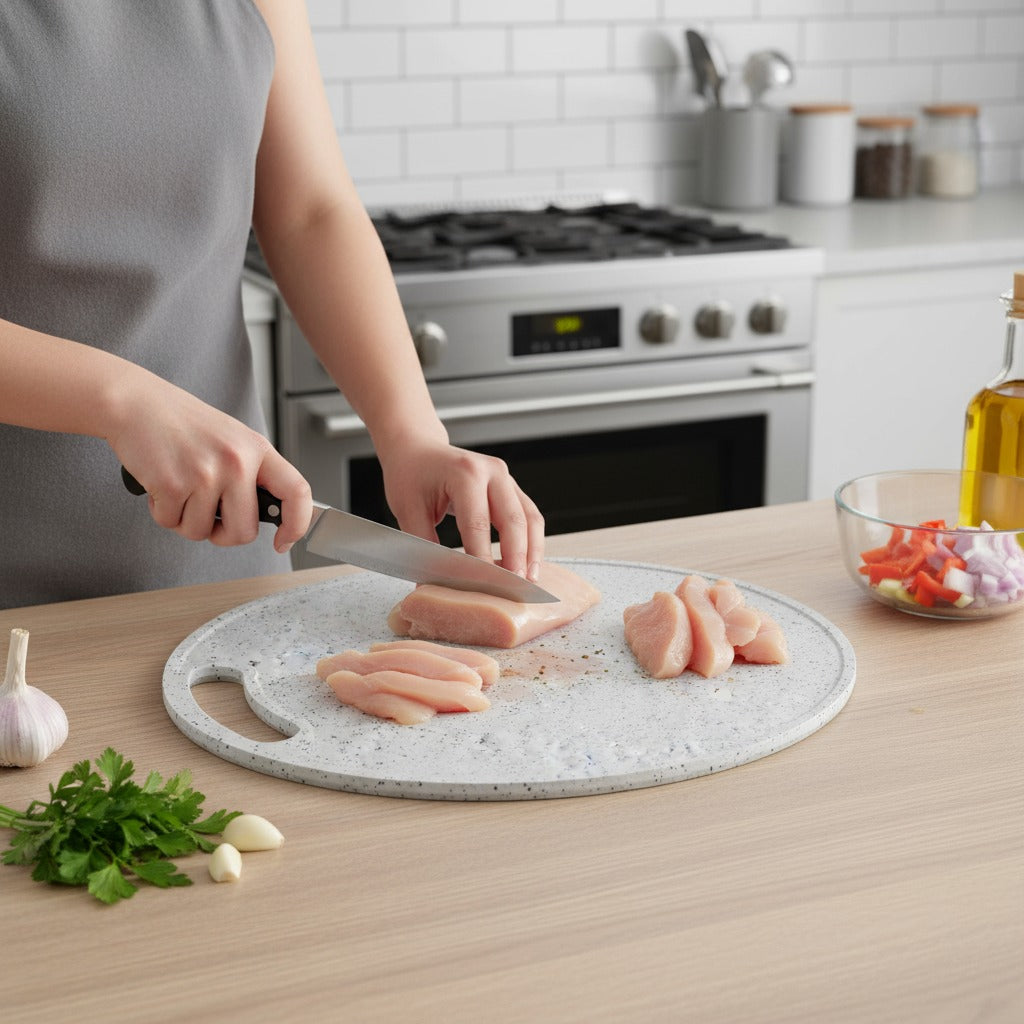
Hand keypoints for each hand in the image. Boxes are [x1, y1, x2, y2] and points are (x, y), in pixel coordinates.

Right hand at [107, 373, 311, 552]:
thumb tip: (269, 515)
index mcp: (257, 449)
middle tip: (208, 517)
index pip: (297, 492)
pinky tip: (161, 485)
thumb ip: (252, 474)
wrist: (137, 403)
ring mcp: (205, 473)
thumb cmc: (182, 424)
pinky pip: (171, 523)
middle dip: (223, 534)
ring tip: (180, 488)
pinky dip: (161, 512)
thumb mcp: (232, 439)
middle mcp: (236, 461)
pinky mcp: (172, 484)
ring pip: (201, 532)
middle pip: (244, 531)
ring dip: (185, 520)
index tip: (284, 541)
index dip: (297, 524)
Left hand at [378, 440, 544, 579]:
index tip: (482, 587)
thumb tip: (432, 584)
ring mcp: (505, 477)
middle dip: (516, 558)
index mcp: (464, 473)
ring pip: (530, 518)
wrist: (417, 448)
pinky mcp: (511, 486)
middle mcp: (491, 471)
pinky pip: (529, 515)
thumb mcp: (408, 509)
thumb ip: (423, 546)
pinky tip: (528, 563)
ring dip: (532, 551)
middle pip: (514, 520)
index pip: (477, 524)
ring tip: (529, 581)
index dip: (481, 559)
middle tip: (514, 589)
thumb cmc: (410, 475)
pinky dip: (531, 540)